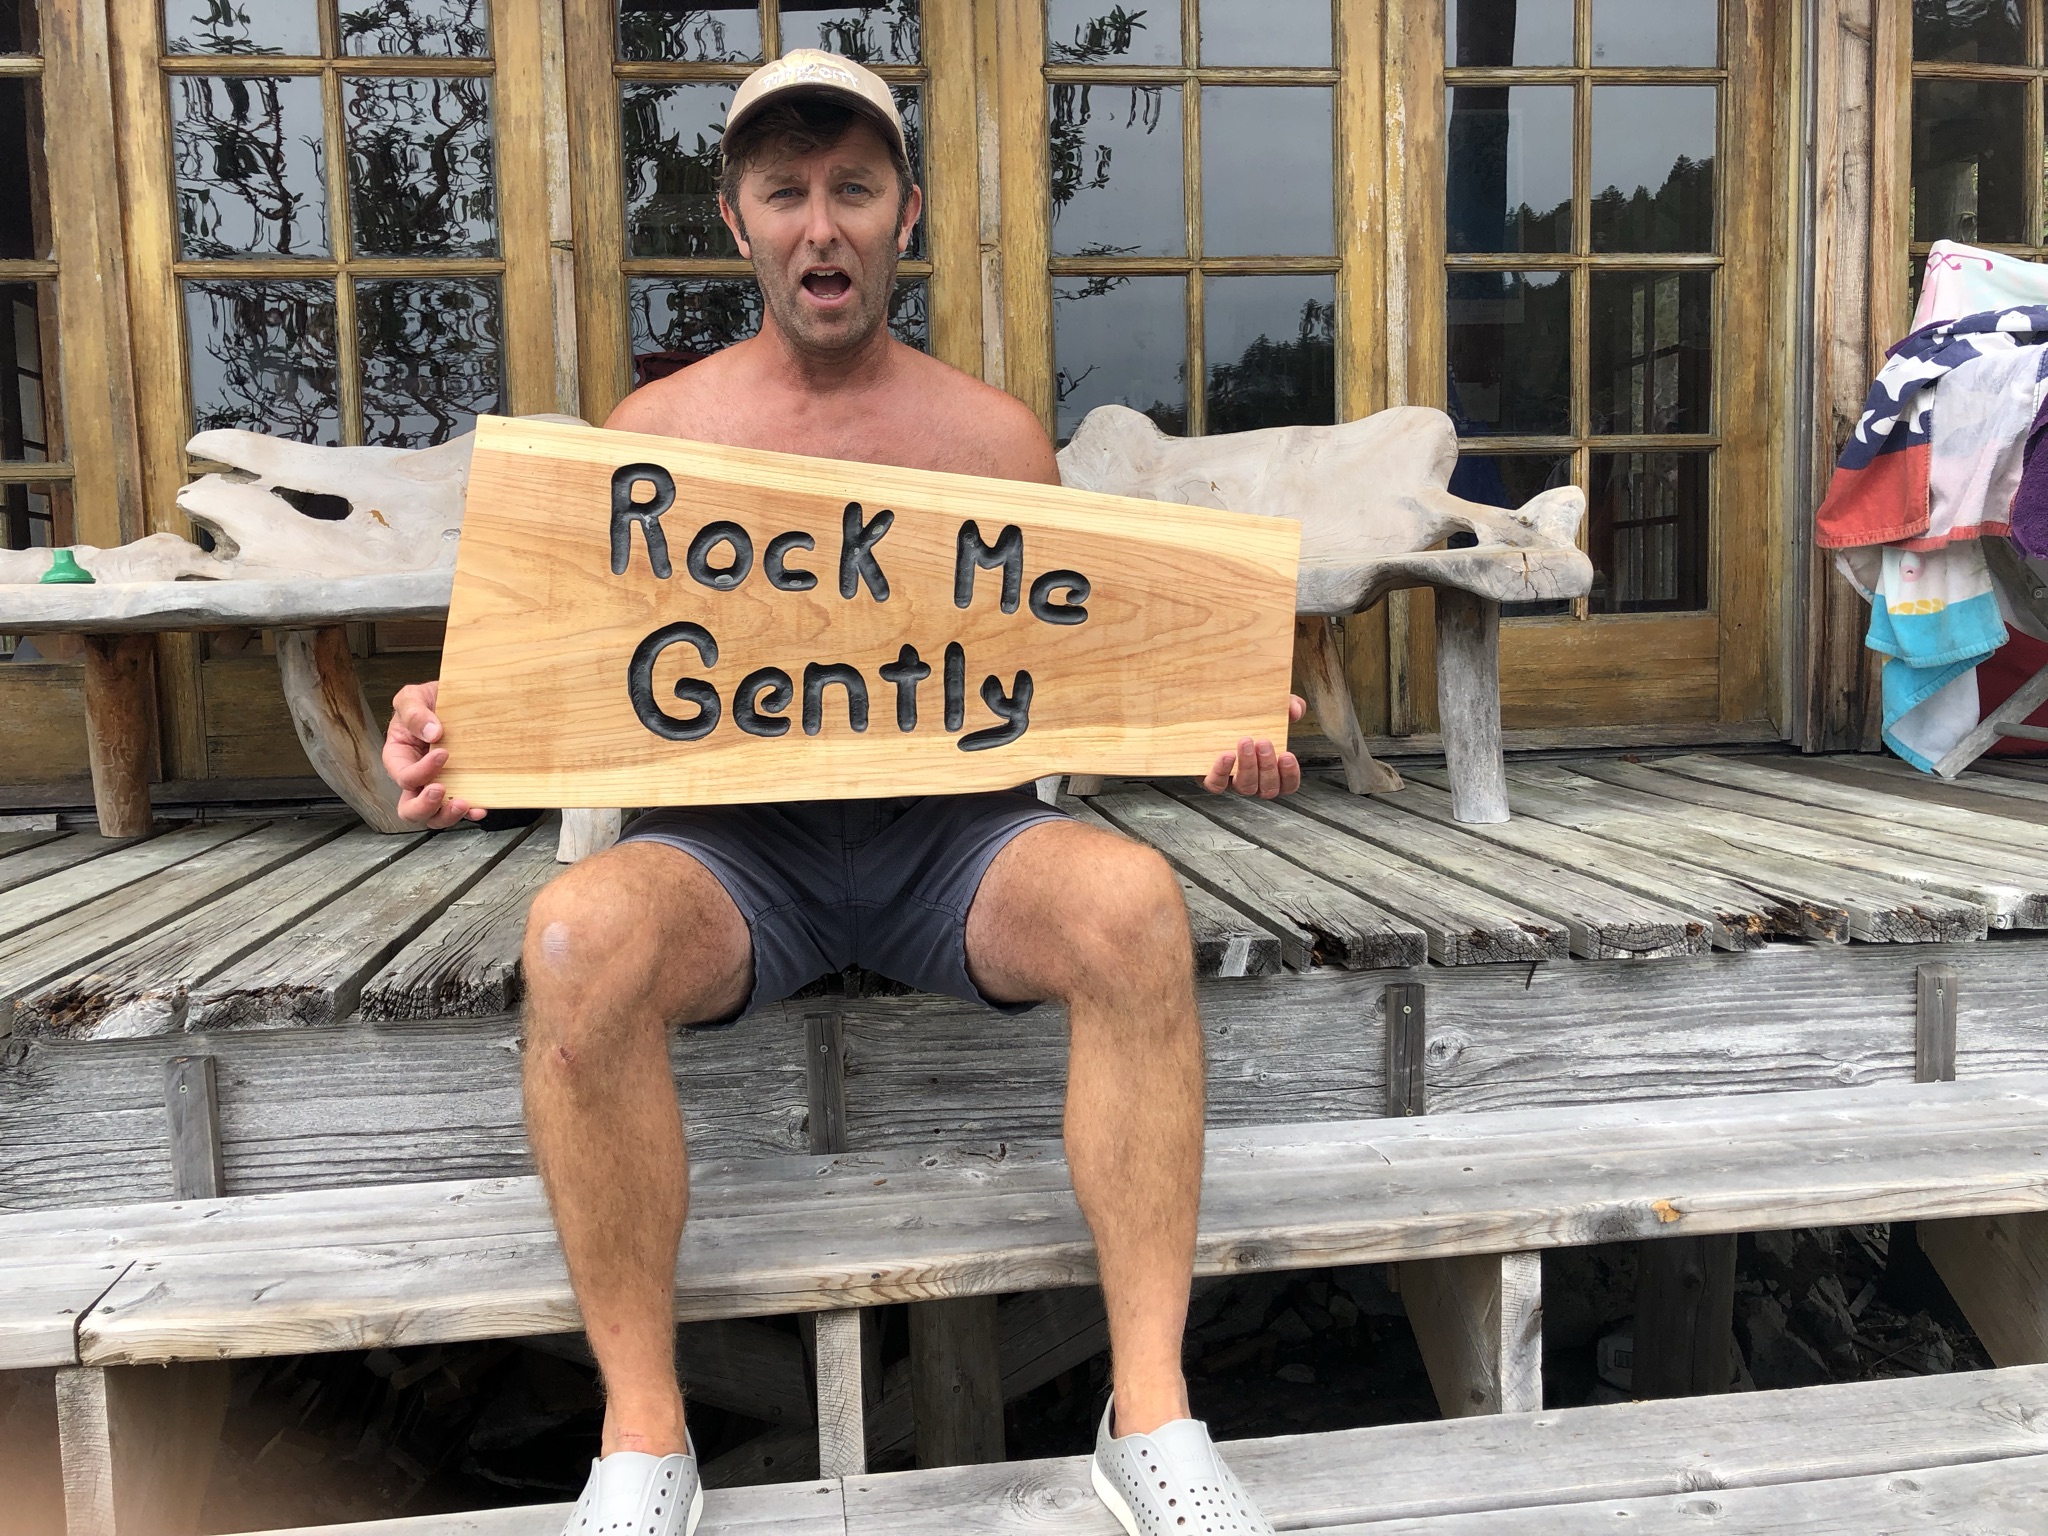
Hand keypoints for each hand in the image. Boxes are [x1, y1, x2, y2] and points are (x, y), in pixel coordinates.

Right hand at [383, 680, 488, 828]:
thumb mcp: (413, 697)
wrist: (458, 699)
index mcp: (399, 756)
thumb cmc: (429, 700)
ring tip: (464, 803)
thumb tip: (432, 732)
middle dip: (424, 805)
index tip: (443, 753)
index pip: (403, 775)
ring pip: (434, 816)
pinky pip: (463, 808)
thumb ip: (414, 712)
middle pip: (410, 808)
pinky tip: (481, 807)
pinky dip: (471, 812)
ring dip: (447, 815)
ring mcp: (439, 784)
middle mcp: (416, 776)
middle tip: (441, 790)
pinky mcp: (461, 786)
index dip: (420, 771)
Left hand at [1203, 696, 1306, 798]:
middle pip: (1268, 788)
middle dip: (1268, 766)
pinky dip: (1222, 772)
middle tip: (1264, 743)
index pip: (1287, 784)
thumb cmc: (1249, 718)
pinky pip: (1217, 784)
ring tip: (1245, 742)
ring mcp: (1233, 782)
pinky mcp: (1212, 778)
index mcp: (1271, 769)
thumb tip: (1295, 710)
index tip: (1287, 755)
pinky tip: (1227, 755)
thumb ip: (1289, 706)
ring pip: (1246, 787)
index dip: (1290, 775)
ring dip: (1248, 766)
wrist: (1214, 716)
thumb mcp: (1273, 708)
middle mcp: (1255, 780)